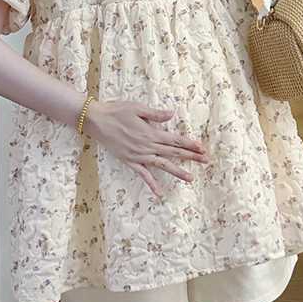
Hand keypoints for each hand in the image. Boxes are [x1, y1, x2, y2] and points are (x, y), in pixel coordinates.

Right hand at [84, 99, 209, 198]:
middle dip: (191, 157)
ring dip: (177, 171)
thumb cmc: (116, 111)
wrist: (96, 121)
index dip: (189, 144)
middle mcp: (147, 146)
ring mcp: (139, 155)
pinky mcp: (129, 161)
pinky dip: (151, 184)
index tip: (202, 148)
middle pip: (173, 152)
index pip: (175, 139)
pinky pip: (143, 175)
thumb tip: (172, 114)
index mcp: (151, 132)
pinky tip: (159, 193)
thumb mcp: (137, 108)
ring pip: (162, 165)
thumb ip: (156, 114)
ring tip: (191, 178)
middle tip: (206, 161)